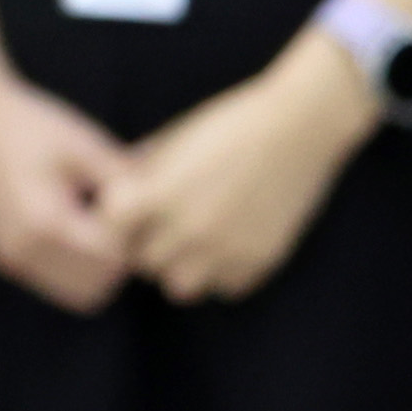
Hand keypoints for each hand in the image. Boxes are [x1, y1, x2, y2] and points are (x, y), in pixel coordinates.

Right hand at [0, 74, 138, 315]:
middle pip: (95, 287)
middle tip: (122, 223)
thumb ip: (123, 178)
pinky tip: (77, 227)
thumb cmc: (31, 125)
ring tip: (99, 225)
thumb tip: (164, 199)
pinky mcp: (6, 257)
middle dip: (116, 262)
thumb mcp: (84, 144)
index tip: (137, 212)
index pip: (109, 260)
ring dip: (96, 269)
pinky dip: (75, 265)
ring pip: (75, 292)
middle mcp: (24, 250)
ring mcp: (11, 258)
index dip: (130, 241)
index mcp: (44, 222)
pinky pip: (54, 280)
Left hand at [103, 36, 370, 305]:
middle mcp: (189, 228)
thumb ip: (142, 172)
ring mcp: (225, 250)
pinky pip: (225, 287)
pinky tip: (233, 241)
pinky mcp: (259, 262)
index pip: (111, 228)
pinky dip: (224, 271)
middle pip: (144, 262)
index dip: (118, 219)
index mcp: (161, 193)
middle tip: (168, 221)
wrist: (301, 124)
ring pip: (180, 286)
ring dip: (183, 266)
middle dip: (150, 243)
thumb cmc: (233, 123)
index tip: (131, 208)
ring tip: (198, 238)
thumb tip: (111, 196)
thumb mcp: (177, 138)